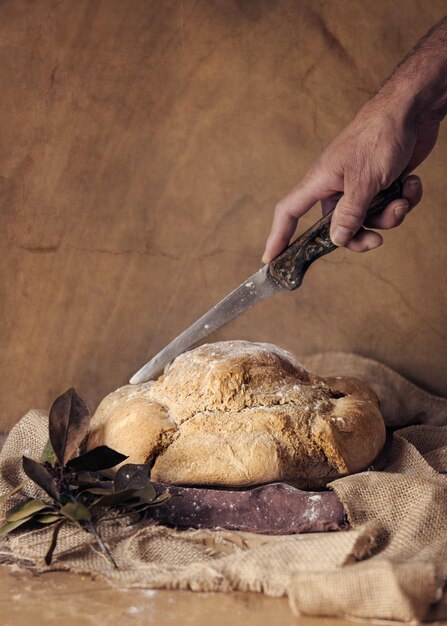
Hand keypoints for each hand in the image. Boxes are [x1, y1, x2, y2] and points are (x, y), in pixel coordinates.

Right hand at [262, 96, 437, 261]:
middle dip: (360, 236)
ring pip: (369, 219)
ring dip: (389, 215)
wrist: (412, 108)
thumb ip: (349, 214)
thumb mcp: (363, 180)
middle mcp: (337, 187)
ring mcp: (360, 186)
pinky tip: (410, 183)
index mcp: (320, 182)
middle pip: (337, 227)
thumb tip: (336, 240)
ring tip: (402, 198)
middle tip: (377, 240)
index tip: (270, 259)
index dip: (278, 236)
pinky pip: (389, 206)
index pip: (289, 212)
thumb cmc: (379, 135)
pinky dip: (403, 199)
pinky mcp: (383, 183)